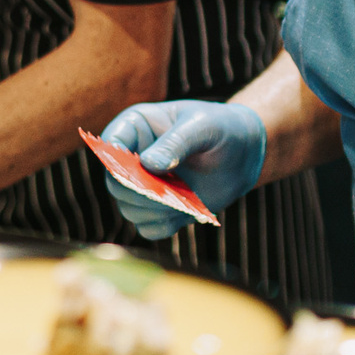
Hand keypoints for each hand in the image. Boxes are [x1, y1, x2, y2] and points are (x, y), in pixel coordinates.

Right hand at [99, 100, 265, 239]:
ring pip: (129, 208)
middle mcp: (133, 159)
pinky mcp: (159, 209)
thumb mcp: (202, 126)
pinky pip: (148, 227)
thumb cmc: (221, 128)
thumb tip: (149, 165)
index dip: (116, 160)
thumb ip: (176, 142)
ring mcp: (145, 186)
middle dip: (139, 191)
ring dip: (155, 209)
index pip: (110, 144)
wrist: (244, 153)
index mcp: (136, 127)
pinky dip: (164, 225)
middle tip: (168, 189)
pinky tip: (187, 211)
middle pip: (115, 183)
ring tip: (185, 198)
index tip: (143, 168)